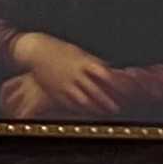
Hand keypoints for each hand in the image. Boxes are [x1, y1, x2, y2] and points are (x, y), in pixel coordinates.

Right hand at [4, 31, 126, 114]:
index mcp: (84, 62)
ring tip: (104, 113)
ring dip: (96, 108)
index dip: (117, 85)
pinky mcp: (55, 91)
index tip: (126, 92)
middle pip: (96, 91)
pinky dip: (81, 109)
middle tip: (117, 109)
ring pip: (84, 101)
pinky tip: (88, 112)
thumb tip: (113, 70)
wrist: (36, 51)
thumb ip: (95, 63)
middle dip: (108, 102)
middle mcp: (75, 74)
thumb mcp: (80, 53)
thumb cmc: (61, 50)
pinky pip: (70, 104)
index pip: (106, 75)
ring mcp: (64, 84)